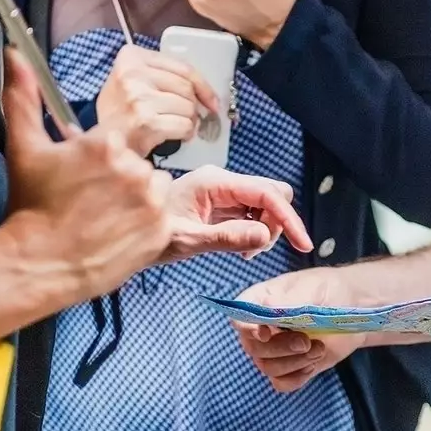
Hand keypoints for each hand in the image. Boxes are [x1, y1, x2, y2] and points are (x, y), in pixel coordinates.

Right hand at [1, 48, 172, 300]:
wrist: (39, 263)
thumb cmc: (31, 207)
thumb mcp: (25, 148)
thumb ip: (24, 98)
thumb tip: (14, 54)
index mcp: (106, 143)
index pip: (131, 131)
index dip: (113, 153)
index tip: (97, 171)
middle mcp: (134, 168)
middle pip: (143, 161)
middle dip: (124, 177)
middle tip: (94, 199)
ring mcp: (150, 201)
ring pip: (156, 187)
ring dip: (139, 199)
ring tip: (107, 217)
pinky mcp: (160, 231)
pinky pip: (164, 216)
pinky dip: (147, 224)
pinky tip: (119, 232)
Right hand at [95, 44, 220, 155]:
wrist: (102, 142)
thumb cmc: (122, 112)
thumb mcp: (135, 81)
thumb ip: (165, 76)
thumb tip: (207, 93)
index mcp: (131, 57)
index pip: (182, 66)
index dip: (203, 85)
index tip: (212, 99)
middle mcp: (132, 74)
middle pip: (187, 87)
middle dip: (194, 105)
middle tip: (189, 116)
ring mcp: (138, 97)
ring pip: (188, 107)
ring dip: (189, 120)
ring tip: (175, 125)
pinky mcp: (145, 121)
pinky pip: (184, 125)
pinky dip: (186, 133)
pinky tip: (175, 135)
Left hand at [161, 165, 313, 262]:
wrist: (127, 231)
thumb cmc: (151, 235)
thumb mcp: (188, 241)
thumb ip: (227, 238)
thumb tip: (264, 236)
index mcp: (214, 182)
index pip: (265, 193)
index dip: (288, 218)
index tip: (302, 244)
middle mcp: (222, 180)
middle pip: (271, 193)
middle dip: (275, 222)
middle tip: (255, 249)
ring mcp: (222, 190)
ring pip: (264, 203)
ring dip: (264, 228)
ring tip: (244, 250)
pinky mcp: (221, 201)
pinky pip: (251, 211)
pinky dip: (254, 229)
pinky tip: (240, 245)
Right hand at [234, 268, 369, 391]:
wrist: (356, 309)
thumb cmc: (332, 291)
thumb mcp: (313, 289)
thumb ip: (288, 300)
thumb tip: (264, 307)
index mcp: (261, 300)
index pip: (239, 317)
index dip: (247, 328)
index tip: (267, 334)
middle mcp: (262, 326)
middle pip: (254, 348)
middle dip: (281, 349)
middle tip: (307, 342)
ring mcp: (274, 349)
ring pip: (268, 367)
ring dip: (295, 362)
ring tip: (319, 348)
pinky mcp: (290, 367)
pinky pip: (281, 382)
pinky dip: (297, 377)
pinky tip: (312, 363)